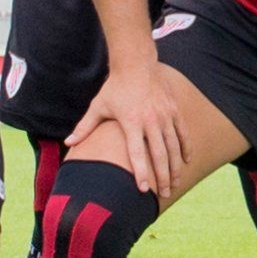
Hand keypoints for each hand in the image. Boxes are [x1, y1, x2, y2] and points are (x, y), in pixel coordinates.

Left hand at [66, 61, 190, 197]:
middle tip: (165, 194)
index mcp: (131, 122)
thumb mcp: (98, 106)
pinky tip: (187, 161)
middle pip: (159, 154)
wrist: (136, 63)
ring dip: (175, 167)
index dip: (141, 172)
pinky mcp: (173, 110)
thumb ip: (85, 126)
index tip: (144, 190)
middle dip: (162, 177)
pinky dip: (186, 148)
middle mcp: (150, 120)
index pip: (136, 153)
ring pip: (173, 146)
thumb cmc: (115, 87)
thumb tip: (68, 143)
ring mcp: (164, 115)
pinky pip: (182, 132)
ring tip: (175, 183)